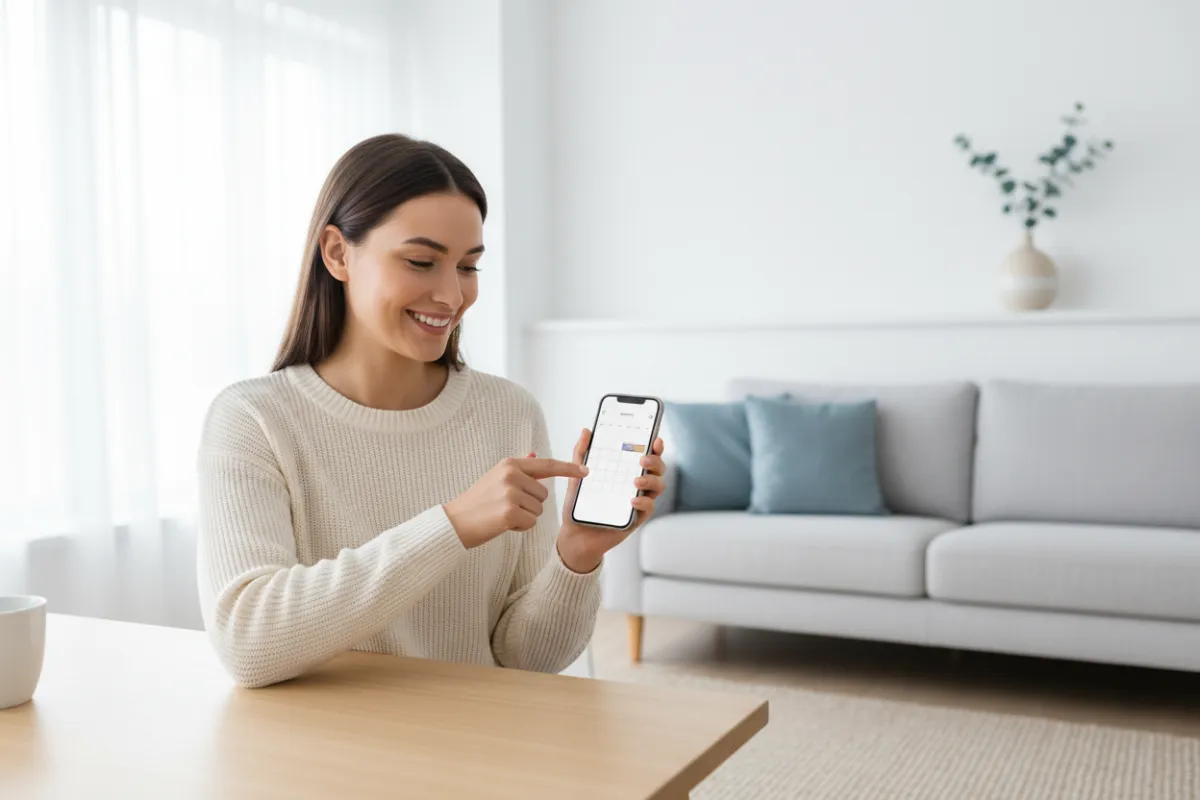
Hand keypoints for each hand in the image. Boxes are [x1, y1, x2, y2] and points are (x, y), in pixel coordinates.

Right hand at [445, 457, 587, 548]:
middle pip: (544, 494)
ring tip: (502, 514)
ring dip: (525, 517)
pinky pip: (531, 523)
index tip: (585, 472)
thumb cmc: (477, 501)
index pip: (546, 465)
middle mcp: (511, 475)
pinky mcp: (509, 513)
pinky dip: (520, 528)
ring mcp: (510, 493)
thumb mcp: (496, 477)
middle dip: (531, 504)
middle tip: (506, 506)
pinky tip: (502, 524)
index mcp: (510, 464)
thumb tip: (534, 454)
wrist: (454, 522)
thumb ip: (518, 468)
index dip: (568, 469)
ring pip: (538, 510)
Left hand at [556, 430, 667, 573]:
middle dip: (656, 461)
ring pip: (658, 486)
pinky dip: (644, 501)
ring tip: (636, 480)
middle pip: (658, 469)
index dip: (656, 447)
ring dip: (651, 479)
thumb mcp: (577, 476)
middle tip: (643, 459)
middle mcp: (636, 484)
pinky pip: (649, 507)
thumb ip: (582, 453)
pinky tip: (633, 499)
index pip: (646, 455)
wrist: (575, 534)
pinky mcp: (637, 517)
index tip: (656, 439)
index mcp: (626, 471)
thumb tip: (586, 431)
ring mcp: (639, 500)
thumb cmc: (580, 505)